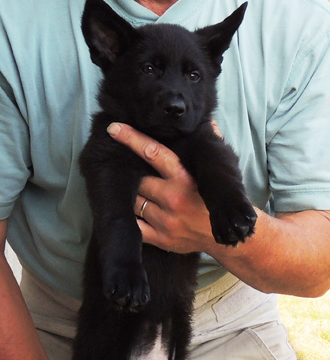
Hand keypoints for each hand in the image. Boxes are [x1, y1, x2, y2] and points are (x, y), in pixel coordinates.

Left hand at [107, 122, 216, 254]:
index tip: (114, 128)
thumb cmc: (217, 200)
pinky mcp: (161, 238)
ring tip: (136, 193)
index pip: (153, 153)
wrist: (229, 235)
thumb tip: (208, 121)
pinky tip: (132, 214)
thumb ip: (212, 144)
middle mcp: (173, 198)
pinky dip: (131, 219)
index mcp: (185, 178)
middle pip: (139, 180)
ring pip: (133, 202)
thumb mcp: (219, 172)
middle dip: (134, 176)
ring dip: (132, 197)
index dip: (132, 139)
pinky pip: (135, 226)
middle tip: (130, 172)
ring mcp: (166, 220)